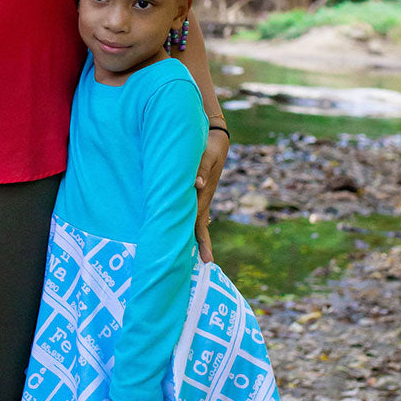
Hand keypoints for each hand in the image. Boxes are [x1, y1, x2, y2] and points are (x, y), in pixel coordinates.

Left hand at [193, 125, 228, 262]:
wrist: (216, 136)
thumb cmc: (209, 144)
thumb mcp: (206, 154)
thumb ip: (200, 168)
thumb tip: (196, 185)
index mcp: (204, 193)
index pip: (200, 222)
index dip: (202, 241)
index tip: (208, 260)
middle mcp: (203, 196)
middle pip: (199, 225)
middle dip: (201, 244)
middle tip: (204, 265)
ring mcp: (201, 193)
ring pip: (195, 217)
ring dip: (193, 233)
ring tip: (192, 252)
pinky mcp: (197, 187)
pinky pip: (191, 206)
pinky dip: (187, 218)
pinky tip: (184, 226)